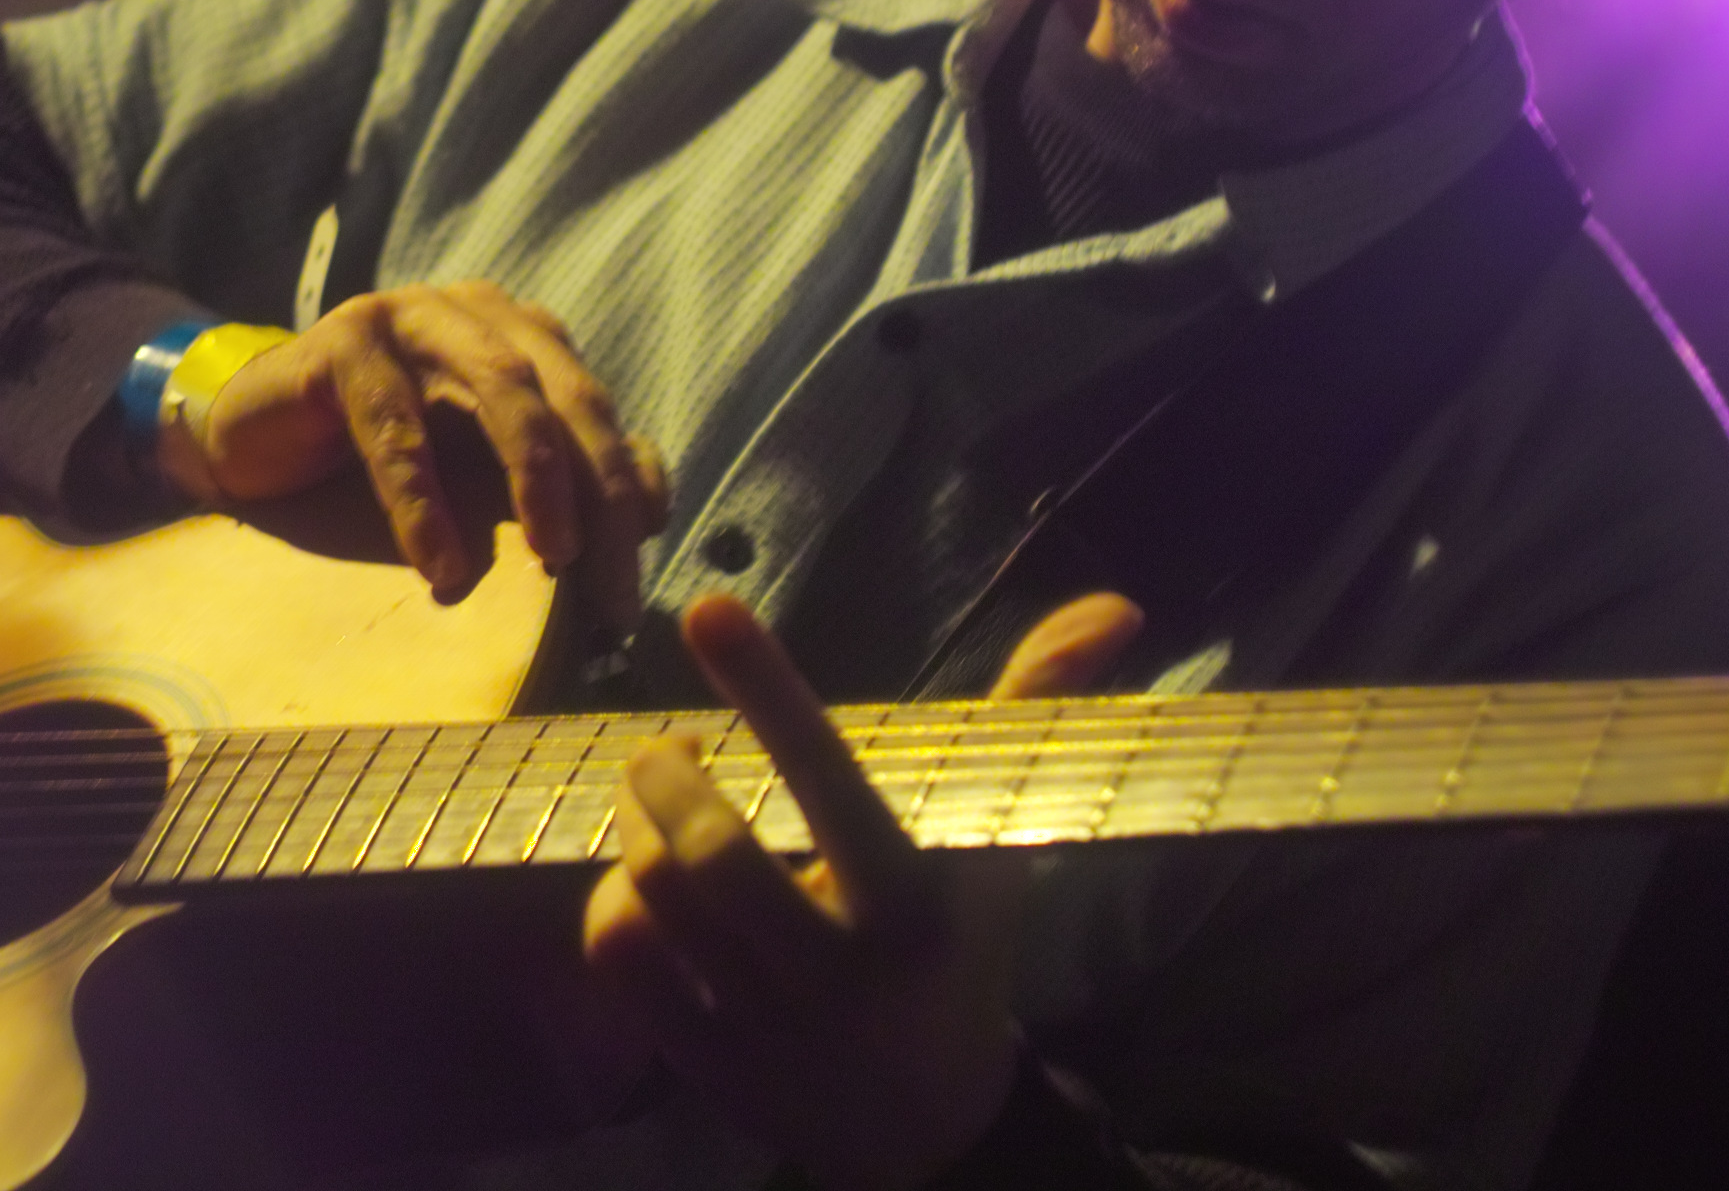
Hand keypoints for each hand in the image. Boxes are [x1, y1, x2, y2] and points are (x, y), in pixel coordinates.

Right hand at [182, 282, 669, 625]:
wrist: (252, 445)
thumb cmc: (371, 464)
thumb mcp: (476, 475)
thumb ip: (564, 478)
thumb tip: (654, 501)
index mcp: (524, 339)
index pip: (596, 417)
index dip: (626, 502)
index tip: (628, 600)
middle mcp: (479, 314)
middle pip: (566, 400)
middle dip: (599, 497)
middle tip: (606, 588)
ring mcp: (413, 316)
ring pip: (500, 389)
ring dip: (535, 479)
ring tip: (554, 563)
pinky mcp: (345, 340)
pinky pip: (396, 423)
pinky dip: (424, 500)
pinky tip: (439, 564)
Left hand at [581, 591, 1143, 1189]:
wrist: (930, 1123)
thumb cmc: (958, 943)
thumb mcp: (996, 839)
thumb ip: (1033, 714)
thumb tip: (1115, 605)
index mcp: (916, 900)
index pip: (833, 779)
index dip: (768, 689)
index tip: (708, 607)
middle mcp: (843, 970)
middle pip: (712, 852)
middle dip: (665, 774)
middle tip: (668, 746)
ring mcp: (770, 1025)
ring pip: (655, 897)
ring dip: (634, 824)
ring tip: (653, 799)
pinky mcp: (707, 1065)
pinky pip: (621, 961)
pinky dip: (613, 901)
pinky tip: (641, 884)